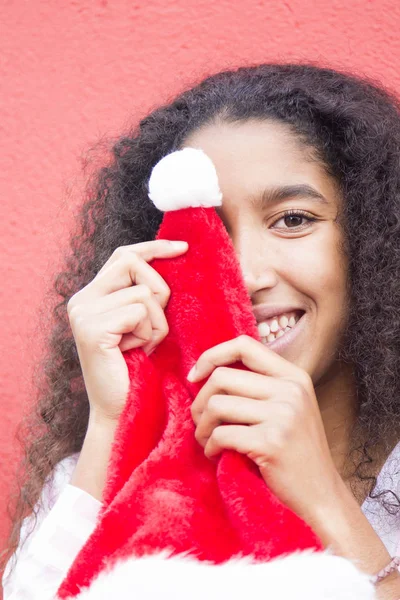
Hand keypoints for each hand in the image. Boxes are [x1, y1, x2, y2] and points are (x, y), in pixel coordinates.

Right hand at [67, 239, 187, 422]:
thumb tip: (177, 255)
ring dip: (157, 322)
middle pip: (133, 263)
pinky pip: (141, 312)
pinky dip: (150, 333)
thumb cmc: (138, 369)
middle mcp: (80, 300)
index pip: (123, 254)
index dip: (154, 247)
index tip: (183, 248)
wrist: (122, 412)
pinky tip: (137, 353)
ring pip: (144, 292)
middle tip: (153, 327)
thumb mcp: (142, 324)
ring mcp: (83, 313)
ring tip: (143, 346)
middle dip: (159, 291)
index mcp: (90, 296)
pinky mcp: (92, 329)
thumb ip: (145, 293)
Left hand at [189, 334, 342, 526]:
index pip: (244, 345)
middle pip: (222, 376)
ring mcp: (283, 415)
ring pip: (216, 404)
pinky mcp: (271, 442)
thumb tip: (207, 370)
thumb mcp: (288, 407)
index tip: (195, 376)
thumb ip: (259, 386)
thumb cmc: (295, 452)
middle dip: (199, 401)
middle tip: (200, 422)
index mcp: (294, 376)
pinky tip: (216, 455)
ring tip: (207, 440)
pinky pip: (221, 434)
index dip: (212, 356)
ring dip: (202, 426)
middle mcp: (291, 390)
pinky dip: (210, 446)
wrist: (321, 496)